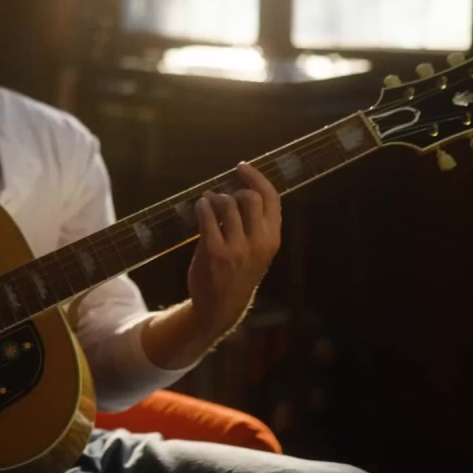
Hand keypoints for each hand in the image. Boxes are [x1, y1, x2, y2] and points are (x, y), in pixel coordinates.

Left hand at [187, 161, 281, 336]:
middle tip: (224, 196)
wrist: (221, 306)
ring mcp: (237, 248)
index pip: (272, 198)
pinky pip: (207, 216)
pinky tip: (200, 207)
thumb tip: (244, 188)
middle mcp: (259, 242)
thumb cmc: (239, 272)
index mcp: (273, 239)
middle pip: (250, 197)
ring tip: (208, 201)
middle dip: (234, 190)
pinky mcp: (214, 252)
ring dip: (214, 198)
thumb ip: (257, 224)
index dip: (257, 177)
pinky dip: (202, 206)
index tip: (242, 166)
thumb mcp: (259, 250)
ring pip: (227, 203)